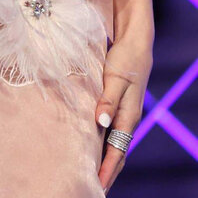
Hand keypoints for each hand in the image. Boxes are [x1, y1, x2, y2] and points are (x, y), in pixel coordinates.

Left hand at [96, 20, 153, 193]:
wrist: (134, 41)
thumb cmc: (125, 58)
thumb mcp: (115, 78)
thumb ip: (107, 99)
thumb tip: (100, 123)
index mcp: (128, 115)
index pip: (117, 151)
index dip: (107, 170)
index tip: (98, 187)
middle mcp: (126, 117)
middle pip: (117, 152)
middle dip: (107, 172)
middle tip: (92, 189)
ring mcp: (122, 111)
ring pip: (113, 143)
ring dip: (104, 160)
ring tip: (91, 175)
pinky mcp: (115, 103)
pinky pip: (110, 130)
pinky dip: (102, 144)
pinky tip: (91, 146)